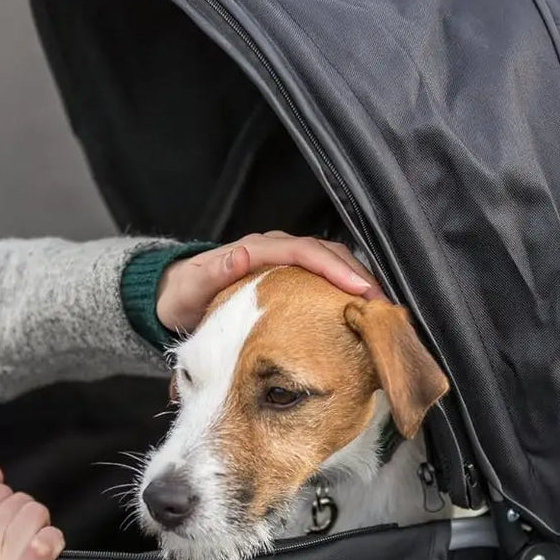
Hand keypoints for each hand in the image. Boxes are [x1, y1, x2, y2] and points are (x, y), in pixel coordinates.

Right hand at [0, 465, 63, 559]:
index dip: (3, 502)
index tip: (2, 521)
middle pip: (20, 500)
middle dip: (23, 514)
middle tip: (18, 536)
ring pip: (37, 515)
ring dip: (39, 527)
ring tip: (30, 545)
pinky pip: (50, 542)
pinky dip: (53, 542)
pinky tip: (45, 553)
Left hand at [154, 231, 382, 335]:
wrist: (178, 296)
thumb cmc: (186, 294)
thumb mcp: (194, 286)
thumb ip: (216, 272)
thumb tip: (242, 254)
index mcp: (257, 249)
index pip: (305, 251)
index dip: (334, 268)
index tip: (358, 288)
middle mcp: (276, 249)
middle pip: (327, 253)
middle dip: (357, 274)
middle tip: (382, 303)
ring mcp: (285, 261)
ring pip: (331, 263)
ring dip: (357, 281)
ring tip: (380, 308)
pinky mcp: (289, 276)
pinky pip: (323, 277)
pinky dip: (344, 289)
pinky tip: (360, 310)